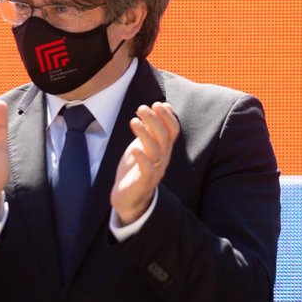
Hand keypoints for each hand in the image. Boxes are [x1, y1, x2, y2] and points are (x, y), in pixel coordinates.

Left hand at [110, 102, 178, 224]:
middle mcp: (162, 159)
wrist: (128, 197)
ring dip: (145, 134)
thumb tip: (161, 105)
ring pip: (155, 151)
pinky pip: (147, 170)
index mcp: (164, 149)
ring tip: (134, 121)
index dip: (168, 117)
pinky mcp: (143, 182)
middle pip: (164, 137)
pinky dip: (142, 158)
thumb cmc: (137, 168)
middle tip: (142, 108)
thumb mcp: (144, 144)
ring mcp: (155, 171)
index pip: (173, 131)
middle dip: (155, 120)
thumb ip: (151, 128)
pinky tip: (134, 148)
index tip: (158, 104)